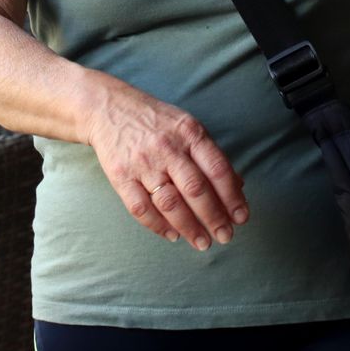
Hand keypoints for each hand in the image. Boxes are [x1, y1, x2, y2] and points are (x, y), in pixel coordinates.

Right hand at [81, 78, 247, 250]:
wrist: (108, 108)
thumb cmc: (155, 121)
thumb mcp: (188, 127)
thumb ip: (211, 156)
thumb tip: (238, 186)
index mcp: (189, 133)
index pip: (217, 169)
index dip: (232, 197)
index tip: (241, 217)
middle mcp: (167, 148)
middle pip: (195, 189)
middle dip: (214, 218)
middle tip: (225, 236)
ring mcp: (143, 163)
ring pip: (170, 203)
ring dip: (189, 227)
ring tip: (202, 242)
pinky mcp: (121, 177)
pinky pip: (141, 208)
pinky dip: (158, 226)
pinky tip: (173, 235)